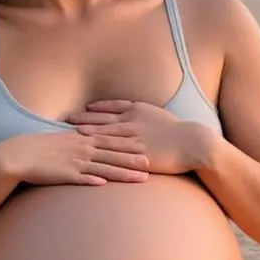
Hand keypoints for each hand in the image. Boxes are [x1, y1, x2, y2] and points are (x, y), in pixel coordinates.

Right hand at [0, 129, 149, 185]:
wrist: (20, 154)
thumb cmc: (43, 148)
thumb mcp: (66, 141)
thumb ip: (83, 142)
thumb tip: (96, 144)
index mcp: (84, 139)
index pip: (112, 141)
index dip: (131, 144)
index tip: (148, 146)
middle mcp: (83, 148)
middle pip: (114, 154)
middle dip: (134, 158)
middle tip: (154, 162)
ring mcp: (75, 161)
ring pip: (104, 168)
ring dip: (124, 173)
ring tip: (142, 178)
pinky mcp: (65, 174)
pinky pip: (82, 178)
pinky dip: (94, 181)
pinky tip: (107, 185)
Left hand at [66, 100, 201, 175]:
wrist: (193, 143)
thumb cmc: (179, 131)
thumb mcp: (160, 116)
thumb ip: (146, 116)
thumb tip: (138, 117)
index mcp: (139, 110)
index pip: (112, 107)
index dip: (96, 109)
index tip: (83, 109)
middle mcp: (132, 120)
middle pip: (102, 118)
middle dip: (84, 119)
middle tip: (66, 119)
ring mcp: (133, 136)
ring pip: (104, 132)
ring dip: (87, 132)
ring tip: (71, 132)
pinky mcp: (135, 151)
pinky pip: (113, 149)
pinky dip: (99, 147)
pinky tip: (87, 148)